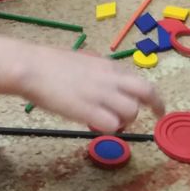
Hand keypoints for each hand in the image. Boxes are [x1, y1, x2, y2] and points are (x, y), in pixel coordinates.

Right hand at [22, 46, 165, 131]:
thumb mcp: (84, 61)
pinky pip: (111, 125)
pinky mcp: (88, 110)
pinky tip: (94, 125)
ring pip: (130, 112)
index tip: (157, 107)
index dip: (151, 96)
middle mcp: (109, 79)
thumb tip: (108, 84)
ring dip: (124, 120)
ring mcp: (100, 94)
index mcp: (108, 66)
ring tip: (108, 120)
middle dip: (155, 105)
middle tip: (157, 116)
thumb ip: (101, 73)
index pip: (140, 81)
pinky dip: (108, 128)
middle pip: (145, 92)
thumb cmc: (51, 63)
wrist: (32, 67)